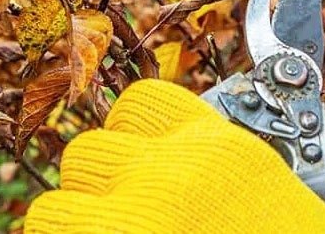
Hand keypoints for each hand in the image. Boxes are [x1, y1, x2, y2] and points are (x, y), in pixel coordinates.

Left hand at [24, 79, 324, 233]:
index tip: (139, 164)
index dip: (132, 137)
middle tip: (124, 223)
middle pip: (89, 153)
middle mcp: (168, 176)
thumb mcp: (270, 199)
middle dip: (99, 191)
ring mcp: (129, 222)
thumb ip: (215, 173)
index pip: (141, 104)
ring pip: (54, 210)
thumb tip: (163, 162)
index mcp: (217, 151)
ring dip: (76, 231)